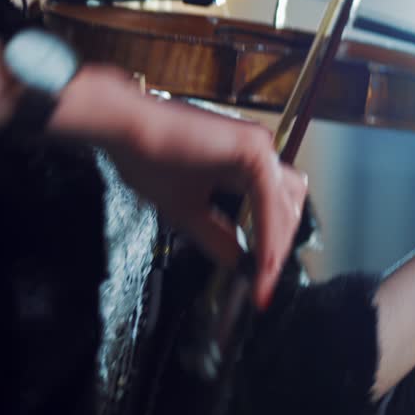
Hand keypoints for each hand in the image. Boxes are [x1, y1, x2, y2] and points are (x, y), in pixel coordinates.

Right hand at [65, 69, 307, 308]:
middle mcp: (258, 153)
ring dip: (275, 245)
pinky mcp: (253, 149)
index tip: (260, 283)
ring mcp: (259, 148)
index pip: (272, 209)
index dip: (270, 245)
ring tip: (261, 277)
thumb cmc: (146, 158)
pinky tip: (260, 258)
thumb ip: (216, 235)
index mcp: (243, 164)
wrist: (125, 130)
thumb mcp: (186, 210)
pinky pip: (270, 200)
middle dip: (278, 247)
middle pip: (288, 208)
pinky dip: (267, 233)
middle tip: (263, 283)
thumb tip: (238, 262)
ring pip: (285, 206)